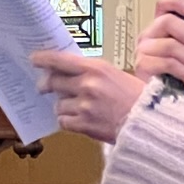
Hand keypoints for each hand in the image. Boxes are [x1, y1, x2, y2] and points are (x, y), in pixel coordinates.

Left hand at [30, 50, 144, 142]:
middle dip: (47, 85)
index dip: (44, 59)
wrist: (150, 123)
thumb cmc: (136, 98)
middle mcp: (87, 85)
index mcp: (96, 68)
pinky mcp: (85, 125)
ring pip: (58, 104)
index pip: (60, 60)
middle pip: (53, 82)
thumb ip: (92, 73)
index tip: (34, 58)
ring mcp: (85, 105)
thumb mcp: (114, 75)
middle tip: (44, 86)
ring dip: (62, 106)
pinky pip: (64, 121)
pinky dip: (67, 121)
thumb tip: (70, 72)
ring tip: (75, 108)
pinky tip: (78, 119)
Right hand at [133, 0, 183, 93]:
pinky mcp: (143, 66)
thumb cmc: (183, 76)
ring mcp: (143, 50)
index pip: (163, 3)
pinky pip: (169, 63)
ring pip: (171, 45)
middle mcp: (149, 35)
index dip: (177, 1)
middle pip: (168, 21)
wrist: (175, 102)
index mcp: (161, 27)